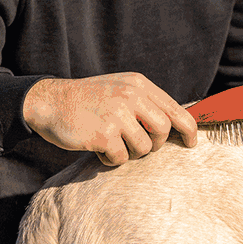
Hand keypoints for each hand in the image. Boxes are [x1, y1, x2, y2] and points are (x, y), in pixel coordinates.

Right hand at [22, 74, 198, 165]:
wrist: (50, 102)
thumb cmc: (88, 101)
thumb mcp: (120, 89)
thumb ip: (145, 103)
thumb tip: (177, 125)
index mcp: (138, 85)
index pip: (175, 110)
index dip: (189, 130)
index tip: (191, 142)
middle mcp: (131, 96)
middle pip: (163, 131)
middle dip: (154, 145)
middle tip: (136, 145)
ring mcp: (117, 114)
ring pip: (143, 148)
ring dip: (129, 152)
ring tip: (111, 142)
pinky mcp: (104, 133)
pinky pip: (120, 158)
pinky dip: (110, 158)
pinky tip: (97, 146)